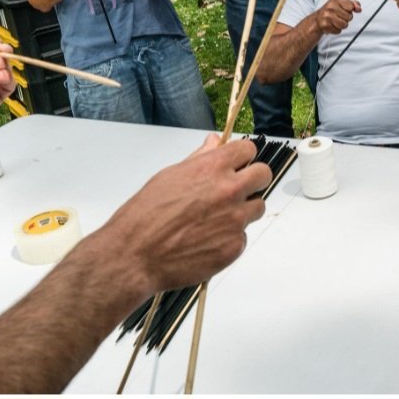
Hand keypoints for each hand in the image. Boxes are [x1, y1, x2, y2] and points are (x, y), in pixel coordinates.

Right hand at [107, 134, 271, 293]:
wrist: (135, 255)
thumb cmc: (145, 216)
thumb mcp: (170, 175)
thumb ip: (200, 158)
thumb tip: (215, 143)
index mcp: (212, 168)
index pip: (248, 150)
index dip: (243, 156)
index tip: (239, 162)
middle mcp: (229, 191)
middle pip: (263, 175)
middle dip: (253, 179)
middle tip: (238, 188)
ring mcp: (235, 220)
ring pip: (257, 207)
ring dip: (243, 210)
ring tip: (216, 218)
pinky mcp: (234, 246)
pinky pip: (242, 236)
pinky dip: (230, 237)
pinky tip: (207, 239)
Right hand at [315, 0, 360, 34]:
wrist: (318, 19)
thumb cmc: (332, 10)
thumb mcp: (341, 3)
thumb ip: (353, 4)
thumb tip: (359, 9)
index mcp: (335, 0)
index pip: (351, 6)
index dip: (351, 10)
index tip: (346, 10)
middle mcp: (330, 7)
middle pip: (349, 17)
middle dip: (347, 18)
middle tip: (339, 16)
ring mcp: (327, 16)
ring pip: (344, 25)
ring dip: (343, 25)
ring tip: (337, 21)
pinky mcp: (325, 25)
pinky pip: (338, 31)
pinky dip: (337, 29)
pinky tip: (332, 25)